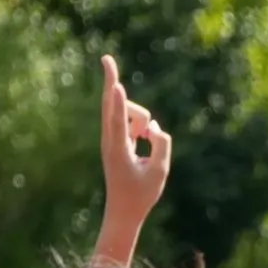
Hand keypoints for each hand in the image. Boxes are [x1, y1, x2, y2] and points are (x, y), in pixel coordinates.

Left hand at [100, 55, 171, 227]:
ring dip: (142, 120)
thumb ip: (162, 145)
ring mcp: (112, 137)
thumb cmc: (141, 194)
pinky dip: (141, 125)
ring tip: (145, 142)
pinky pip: (129, 120)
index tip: (116, 86)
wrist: (124, 210)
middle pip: (113, 104)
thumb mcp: (160, 172)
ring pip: (129, 113)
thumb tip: (155, 127)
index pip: (118, 121)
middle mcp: (111, 140)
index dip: (118, 102)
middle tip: (105, 57)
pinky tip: (144, 139)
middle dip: (111, 80)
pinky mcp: (116, 138)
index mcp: (118, 150)